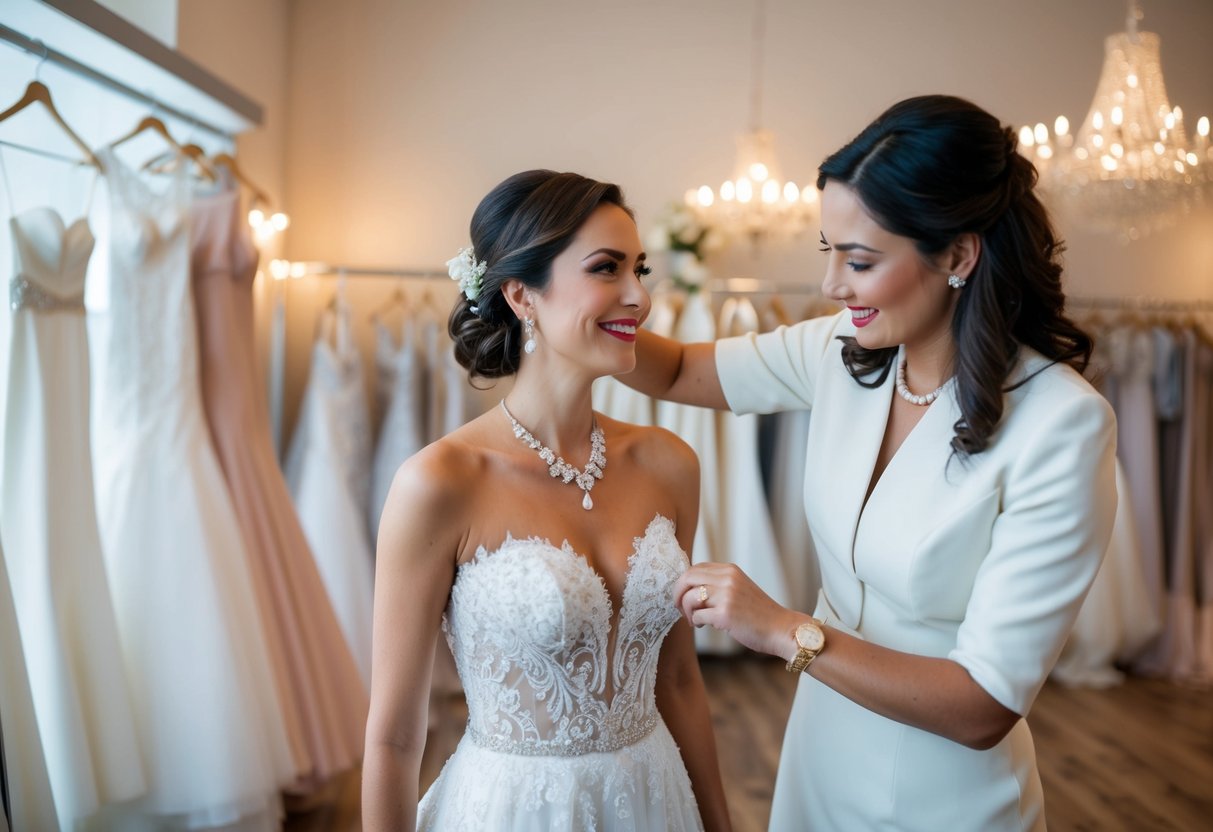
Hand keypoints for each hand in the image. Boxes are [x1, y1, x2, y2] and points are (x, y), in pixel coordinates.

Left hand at [672, 562, 799, 659]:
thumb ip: (718, 583)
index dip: (684, 583)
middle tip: (679, 608)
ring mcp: (726, 595)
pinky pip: (697, 615)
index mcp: (730, 570)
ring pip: (689, 597)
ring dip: (686, 611)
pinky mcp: (725, 614)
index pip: (695, 568)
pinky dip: (696, 621)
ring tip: (695, 620)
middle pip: (687, 578)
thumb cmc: (758, 613)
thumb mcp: (739, 588)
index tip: (682, 596)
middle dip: (678, 594)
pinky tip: (704, 625)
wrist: (780, 628)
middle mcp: (727, 578)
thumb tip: (688, 588)